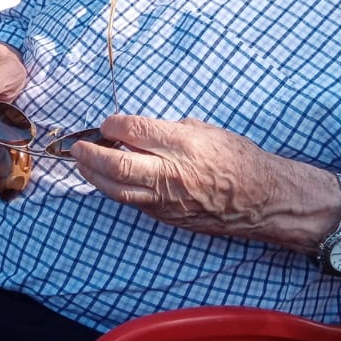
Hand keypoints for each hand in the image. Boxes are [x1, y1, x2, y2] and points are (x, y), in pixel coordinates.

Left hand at [74, 115, 335, 249]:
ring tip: (84, 165)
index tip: (106, 123)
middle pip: (116, 163)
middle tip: (78, 146)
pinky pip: (135, 203)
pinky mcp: (168, 217)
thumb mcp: (205, 130)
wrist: (262, 198)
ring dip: (95, 176)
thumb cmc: (238, 158)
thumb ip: (167, 130)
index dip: (111, 124)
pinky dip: (118, 190)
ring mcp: (167, 199)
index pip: (131, 130)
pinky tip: (111, 181)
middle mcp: (171, 172)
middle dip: (90, 153)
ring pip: (118, 190)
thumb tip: (136, 132)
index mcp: (181, 143)